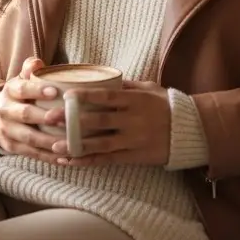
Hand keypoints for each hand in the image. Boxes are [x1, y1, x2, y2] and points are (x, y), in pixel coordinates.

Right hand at [0, 58, 64, 161]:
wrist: (2, 115)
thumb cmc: (23, 94)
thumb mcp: (24, 78)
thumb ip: (31, 69)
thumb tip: (38, 62)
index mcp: (10, 90)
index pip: (22, 89)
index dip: (38, 90)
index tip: (56, 92)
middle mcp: (6, 110)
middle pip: (26, 115)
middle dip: (46, 118)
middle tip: (65, 118)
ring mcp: (8, 131)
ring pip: (29, 138)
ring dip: (50, 141)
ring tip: (70, 142)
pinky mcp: (12, 148)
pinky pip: (32, 154)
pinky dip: (49, 157)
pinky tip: (66, 158)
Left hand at [51, 81, 170, 165]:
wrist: (191, 131)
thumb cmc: (166, 105)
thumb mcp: (148, 89)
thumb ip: (124, 85)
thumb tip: (98, 78)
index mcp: (136, 101)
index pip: (107, 97)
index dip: (85, 96)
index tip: (65, 95)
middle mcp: (134, 121)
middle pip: (98, 122)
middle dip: (72, 121)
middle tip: (49, 119)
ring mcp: (134, 141)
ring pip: (100, 145)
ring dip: (75, 146)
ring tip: (54, 147)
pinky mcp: (135, 157)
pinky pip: (108, 160)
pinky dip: (88, 161)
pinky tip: (71, 162)